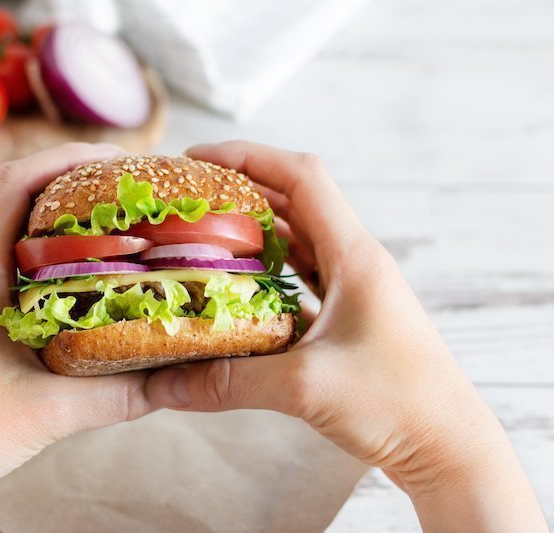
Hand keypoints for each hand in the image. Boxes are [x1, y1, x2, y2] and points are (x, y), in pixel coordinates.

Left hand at [0, 143, 154, 531]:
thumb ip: (119, 396)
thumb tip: (176, 380)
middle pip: (14, 195)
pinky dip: (43, 251)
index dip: (67, 158)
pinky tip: (77, 273)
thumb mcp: (47, 415)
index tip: (117, 159)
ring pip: (7, 226)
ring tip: (110, 220)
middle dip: (72, 180)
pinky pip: (2, 259)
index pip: (14, 185)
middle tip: (126, 187)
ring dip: (57, 215)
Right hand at [146, 141, 546, 530]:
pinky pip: (302, 279)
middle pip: (294, 203)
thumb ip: (230, 382)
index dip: (247, 157)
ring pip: (298, 241)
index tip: (198, 161)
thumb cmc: (396, 404)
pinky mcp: (348, 318)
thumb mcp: (304, 387)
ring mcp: (354, 290)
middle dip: (240, 193)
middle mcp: (355, 262)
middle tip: (188, 200)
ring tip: (203, 236)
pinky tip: (236, 289)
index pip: (301, 176)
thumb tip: (164, 384)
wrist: (447, 446)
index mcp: (354, 255)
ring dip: (254, 233)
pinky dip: (267, 275)